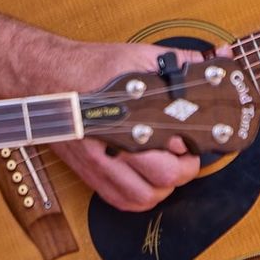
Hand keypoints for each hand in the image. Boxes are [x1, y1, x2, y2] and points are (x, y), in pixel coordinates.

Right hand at [37, 39, 210, 212]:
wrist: (47, 78)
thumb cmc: (91, 68)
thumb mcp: (138, 57)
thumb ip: (178, 62)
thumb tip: (212, 58)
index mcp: (129, 114)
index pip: (175, 143)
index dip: (193, 141)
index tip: (197, 135)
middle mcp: (113, 143)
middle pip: (165, 176)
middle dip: (184, 167)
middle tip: (186, 153)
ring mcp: (99, 162)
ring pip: (145, 196)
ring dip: (164, 186)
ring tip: (167, 166)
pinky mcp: (90, 174)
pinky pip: (120, 202)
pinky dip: (140, 197)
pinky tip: (146, 180)